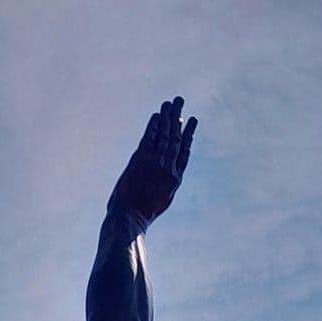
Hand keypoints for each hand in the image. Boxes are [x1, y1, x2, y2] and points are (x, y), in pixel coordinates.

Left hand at [110, 97, 195, 224]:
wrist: (129, 218)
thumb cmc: (142, 215)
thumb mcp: (160, 202)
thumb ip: (165, 186)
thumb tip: (168, 178)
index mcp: (174, 180)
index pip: (184, 152)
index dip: (188, 135)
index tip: (191, 120)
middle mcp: (168, 168)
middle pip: (175, 138)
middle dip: (177, 118)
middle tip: (180, 101)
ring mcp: (155, 163)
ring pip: (165, 135)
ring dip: (167, 117)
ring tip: (170, 102)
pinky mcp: (142, 159)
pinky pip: (150, 138)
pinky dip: (154, 125)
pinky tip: (157, 115)